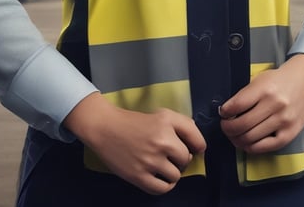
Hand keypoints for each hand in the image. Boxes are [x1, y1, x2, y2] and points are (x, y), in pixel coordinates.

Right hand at [63, 92, 206, 194]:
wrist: (105, 128)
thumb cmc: (135, 121)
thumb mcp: (160, 114)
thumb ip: (181, 125)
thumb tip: (198, 145)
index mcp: (167, 122)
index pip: (197, 140)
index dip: (198, 145)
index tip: (195, 148)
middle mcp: (162, 141)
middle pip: (186, 159)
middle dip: (181, 158)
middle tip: (170, 155)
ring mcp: (150, 160)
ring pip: (176, 175)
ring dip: (172, 172)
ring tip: (162, 165)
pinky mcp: (139, 176)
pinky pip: (162, 189)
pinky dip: (165, 185)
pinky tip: (160, 177)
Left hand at [218, 54, 303, 153]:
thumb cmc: (279, 80)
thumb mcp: (260, 79)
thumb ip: (245, 95)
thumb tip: (227, 112)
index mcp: (265, 88)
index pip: (237, 105)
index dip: (225, 112)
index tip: (223, 113)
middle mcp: (275, 105)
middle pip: (242, 125)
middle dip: (227, 128)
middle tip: (225, 126)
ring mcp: (284, 121)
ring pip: (251, 138)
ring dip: (237, 139)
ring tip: (234, 135)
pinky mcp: (290, 134)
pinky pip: (265, 147)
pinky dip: (252, 147)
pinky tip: (247, 142)